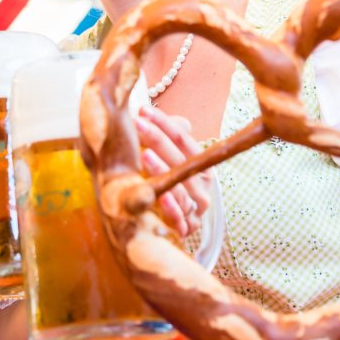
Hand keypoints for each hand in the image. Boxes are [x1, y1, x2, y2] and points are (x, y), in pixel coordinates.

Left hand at [135, 105, 212, 237]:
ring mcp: (196, 207)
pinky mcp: (187, 227)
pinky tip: (159, 197)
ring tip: (144, 155)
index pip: (184, 139)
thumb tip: (167, 117)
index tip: (143, 111)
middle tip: (137, 124)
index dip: (164, 124)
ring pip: (181, 187)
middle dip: (157, 139)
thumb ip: (169, 137)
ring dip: (163, 171)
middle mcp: (202, 184)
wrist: (173, 222)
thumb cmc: (168, 182)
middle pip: (181, 160)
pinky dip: (171, 209)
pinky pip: (181, 219)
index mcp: (201, 163)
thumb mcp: (169, 157)